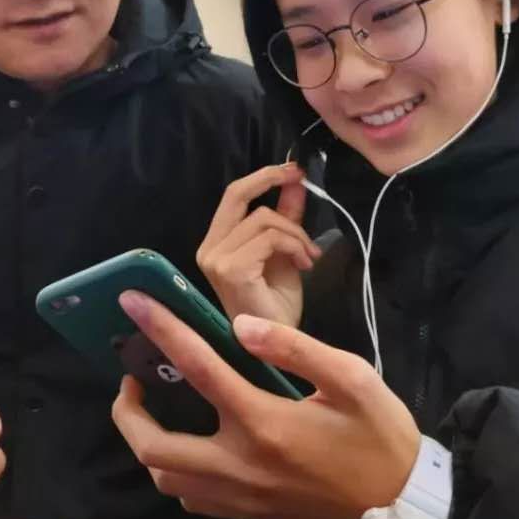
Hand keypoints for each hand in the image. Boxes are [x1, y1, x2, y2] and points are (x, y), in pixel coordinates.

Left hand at [112, 291, 419, 518]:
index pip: (196, 367)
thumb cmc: (380, 436)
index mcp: (264, 421)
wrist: (403, 508)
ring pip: (165, 476)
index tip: (133, 302)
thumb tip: (240, 323)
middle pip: (154, 444)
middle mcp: (240, 464)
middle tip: (134, 376)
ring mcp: (240, 497)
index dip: (160, 328)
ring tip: (154, 407)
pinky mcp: (248, 516)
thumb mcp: (352, 378)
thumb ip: (293, 347)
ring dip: (146, 440)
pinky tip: (190, 444)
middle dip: (128, 408)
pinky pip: (190, 497)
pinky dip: (174, 469)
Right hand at [197, 164, 320, 327]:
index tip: (293, 170)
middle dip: (270, 178)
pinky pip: (270, 238)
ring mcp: (216, 259)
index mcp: (217, 243)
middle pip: (237, 193)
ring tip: (309, 256)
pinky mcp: (231, 270)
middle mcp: (209, 248)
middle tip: (298, 177)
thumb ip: (287, 216)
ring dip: (296, 232)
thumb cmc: (276, 306)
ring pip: (263, 218)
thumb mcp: (285, 250)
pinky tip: (304, 264)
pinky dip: (294, 245)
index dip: (264, 176)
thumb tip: (295, 180)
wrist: (278, 348)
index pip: (234, 195)